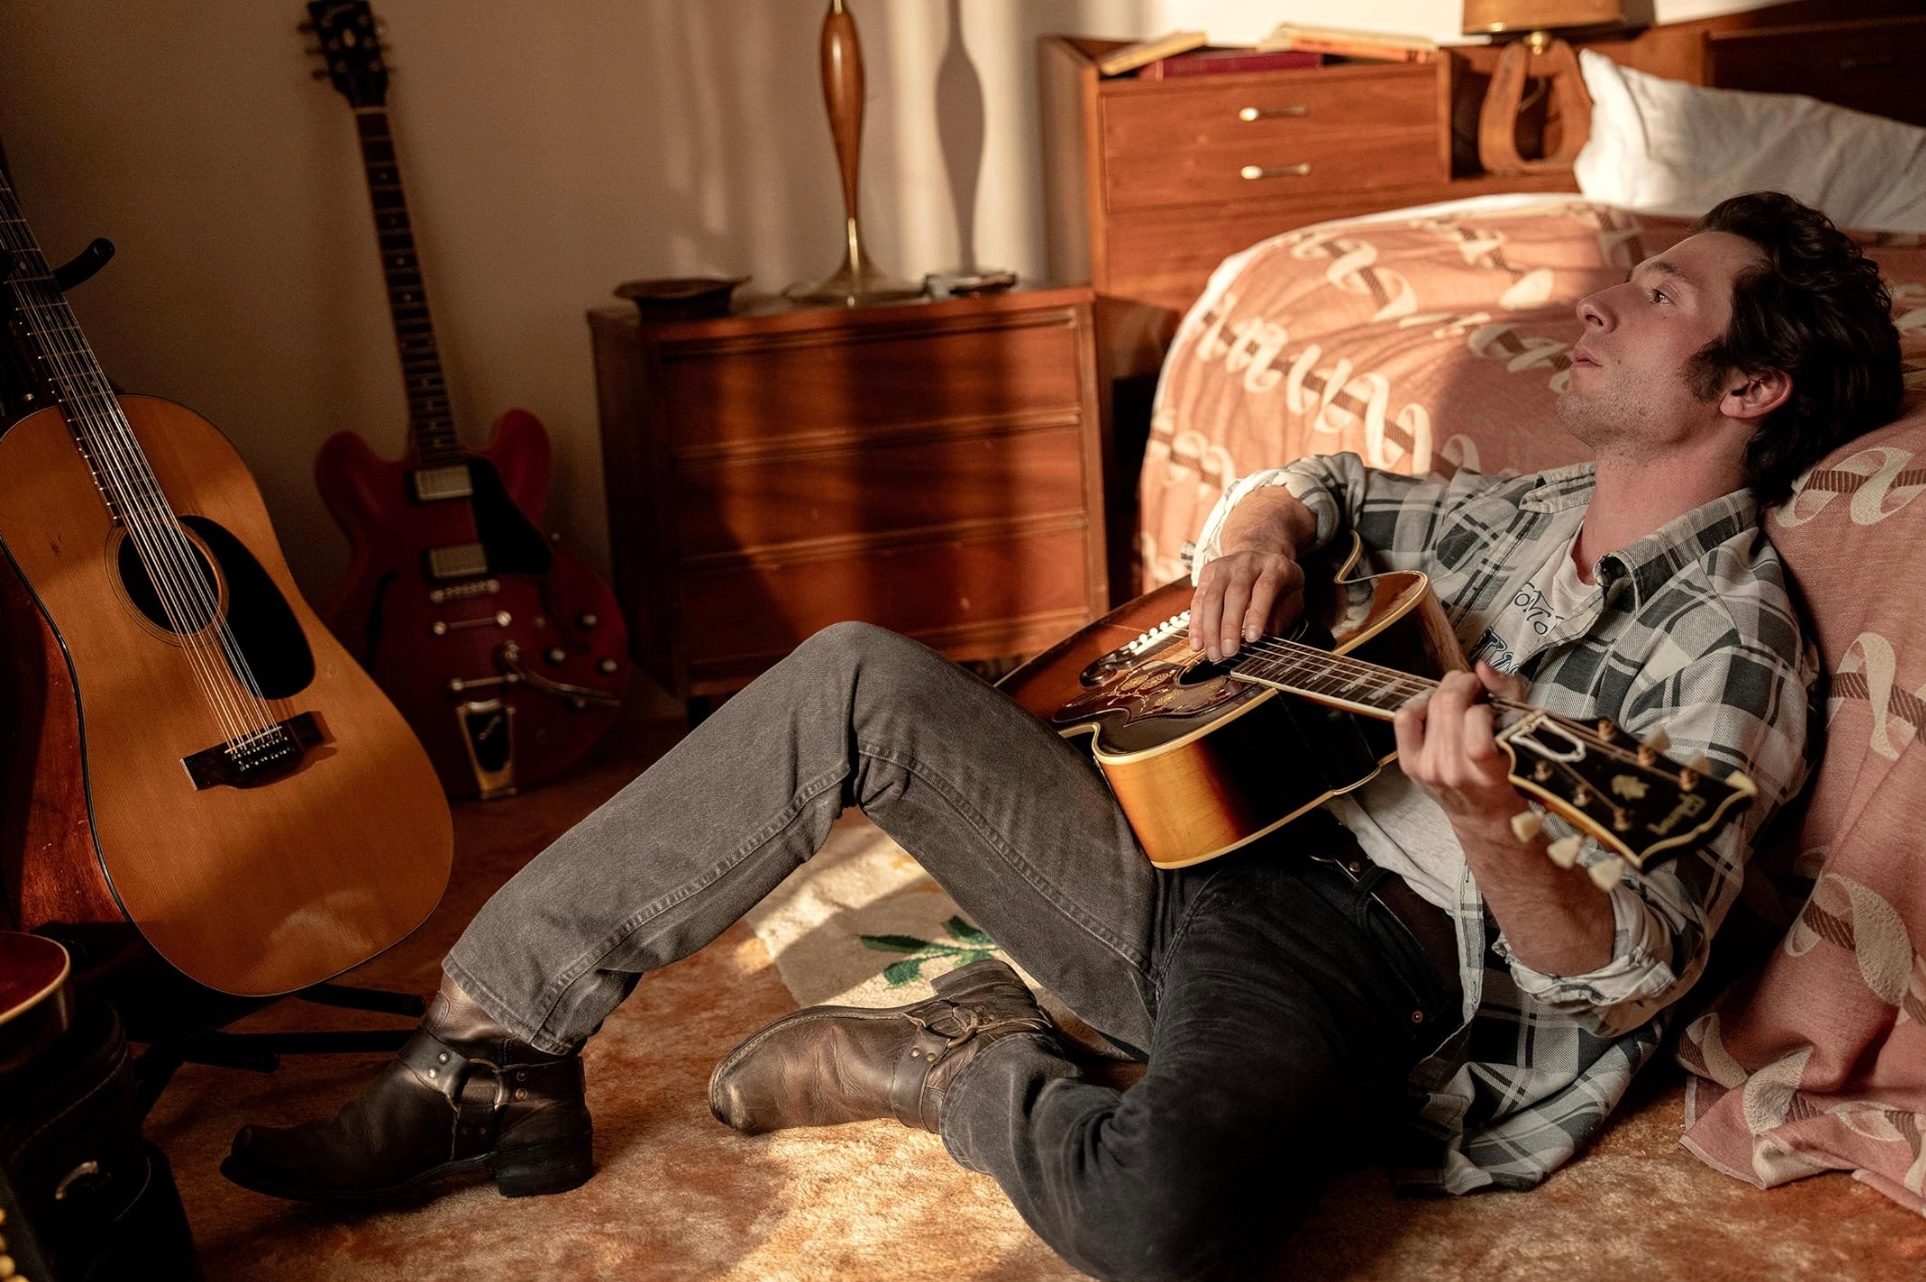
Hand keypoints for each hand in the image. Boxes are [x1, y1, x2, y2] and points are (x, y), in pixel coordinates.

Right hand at [1187, 548, 1304, 660]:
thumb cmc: (1279, 586)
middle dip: (1230, 626)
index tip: (1253, 638)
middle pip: (1235, 593)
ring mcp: (1225, 566)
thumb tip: (1263, 642)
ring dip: (1210, 629)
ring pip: (1213, 597)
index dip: (1258, 614)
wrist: (1261, 556)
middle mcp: (1248, 562)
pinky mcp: (1208, 572)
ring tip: (1213, 653)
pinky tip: (1198, 643)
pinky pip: (1199, 600)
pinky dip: (1197, 624)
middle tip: (1228, 652)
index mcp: (1275, 567)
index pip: (1265, 588)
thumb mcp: (1292, 599)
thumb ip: (1281, 619)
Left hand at [1393, 662, 1530, 834]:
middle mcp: (1454, 770)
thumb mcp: (1523, 736)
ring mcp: (1428, 768)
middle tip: (1473, 687)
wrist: (1484, 815)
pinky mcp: (1411, 765)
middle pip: (1449, 704)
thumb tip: (1483, 668)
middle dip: (1464, 685)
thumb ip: (1509, 696)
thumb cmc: (1509, 777)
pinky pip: (1405, 719)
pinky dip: (1419, 705)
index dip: (1484, 700)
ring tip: (1459, 698)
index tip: (1490, 698)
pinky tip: (1434, 709)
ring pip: (1430, 705)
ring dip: (1446, 692)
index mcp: (1488, 769)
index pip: (1477, 718)